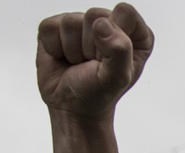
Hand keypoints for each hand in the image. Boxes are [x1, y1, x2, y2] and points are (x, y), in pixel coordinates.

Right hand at [37, 6, 153, 152]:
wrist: (73, 109)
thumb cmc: (99, 93)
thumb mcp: (118, 77)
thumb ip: (120, 49)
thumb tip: (101, 24)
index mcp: (134, 33)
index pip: (124, 13)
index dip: (114, 38)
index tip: (109, 60)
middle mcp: (109, 22)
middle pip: (95, 15)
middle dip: (91, 46)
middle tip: (91, 64)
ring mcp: (81, 22)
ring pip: (71, 21)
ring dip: (73, 50)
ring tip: (78, 63)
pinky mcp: (56, 27)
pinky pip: (50, 27)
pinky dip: (55, 47)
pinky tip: (63, 59)